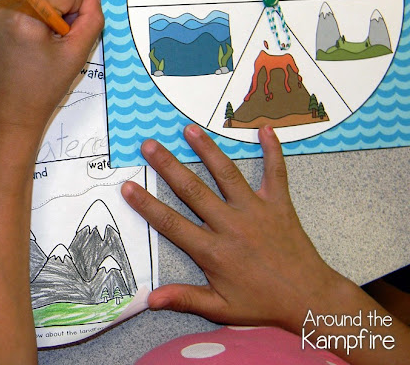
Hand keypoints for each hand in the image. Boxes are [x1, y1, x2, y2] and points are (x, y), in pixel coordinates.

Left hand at [0, 0, 103, 135]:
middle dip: (61, 6)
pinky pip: (21, 0)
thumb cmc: (42, 91)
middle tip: (57, 40)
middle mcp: (4, 6)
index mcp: (25, 15)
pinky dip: (33, 15)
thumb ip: (91, 20)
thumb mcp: (75, 56)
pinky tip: (30, 43)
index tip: (66, 38)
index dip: (75, 10)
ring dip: (48, 10)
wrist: (7, 115)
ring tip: (43, 43)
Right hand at [121, 124, 341, 333]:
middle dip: (168, 166)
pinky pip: (275, 172)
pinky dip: (272, 150)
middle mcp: (231, 225)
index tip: (127, 186)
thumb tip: (149, 299)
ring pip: (226, 174)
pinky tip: (265, 128)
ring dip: (207, 149)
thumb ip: (185, 299)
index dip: (147, 205)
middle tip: (149, 145)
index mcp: (213, 251)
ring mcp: (255, 210)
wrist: (309, 298)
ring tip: (189, 129)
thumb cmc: (262, 303)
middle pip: (193, 190)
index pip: (171, 224)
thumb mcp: (221, 308)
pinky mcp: (278, 204)